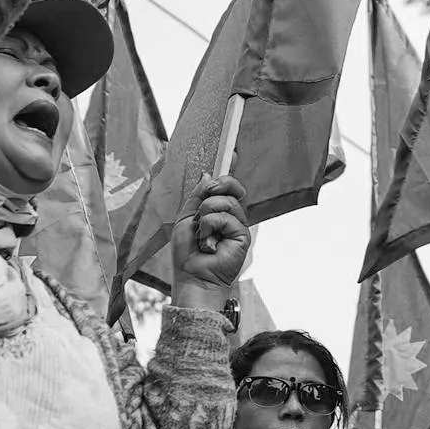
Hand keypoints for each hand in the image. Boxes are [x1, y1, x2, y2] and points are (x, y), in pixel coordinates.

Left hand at [172, 173, 252, 289]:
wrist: (192, 276)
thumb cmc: (187, 253)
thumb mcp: (186, 218)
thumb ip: (198, 196)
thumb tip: (208, 174)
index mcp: (217, 211)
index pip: (228, 186)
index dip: (230, 169)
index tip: (231, 152)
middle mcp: (231, 215)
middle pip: (231, 187)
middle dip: (215, 189)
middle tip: (203, 204)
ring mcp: (238, 225)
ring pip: (225, 201)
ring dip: (206, 215)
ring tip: (201, 234)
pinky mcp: (243, 235)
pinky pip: (225, 218)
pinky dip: (210, 227)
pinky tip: (208, 244)